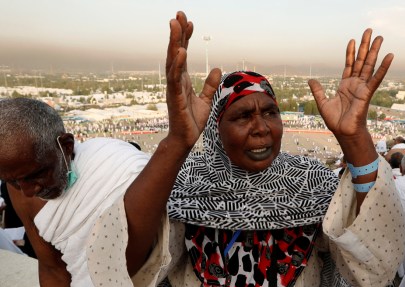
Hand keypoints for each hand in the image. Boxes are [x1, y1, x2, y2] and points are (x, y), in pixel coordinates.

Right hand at [165, 11, 220, 148]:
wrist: (185, 139)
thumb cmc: (191, 121)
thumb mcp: (205, 100)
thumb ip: (209, 85)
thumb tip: (216, 69)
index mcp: (182, 80)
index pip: (183, 54)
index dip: (185, 38)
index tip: (189, 22)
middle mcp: (176, 81)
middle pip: (175, 52)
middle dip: (177, 33)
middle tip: (179, 14)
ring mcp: (174, 88)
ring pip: (172, 61)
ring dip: (174, 43)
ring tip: (176, 25)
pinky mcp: (174, 97)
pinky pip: (175, 78)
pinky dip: (177, 64)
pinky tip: (180, 52)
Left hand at [308, 28, 392, 139]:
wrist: (343, 132)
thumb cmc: (336, 121)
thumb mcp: (323, 103)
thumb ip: (318, 91)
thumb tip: (310, 80)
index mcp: (345, 85)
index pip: (349, 64)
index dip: (350, 52)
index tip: (352, 40)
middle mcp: (355, 84)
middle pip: (361, 60)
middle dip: (364, 46)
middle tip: (369, 31)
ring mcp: (362, 87)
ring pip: (369, 65)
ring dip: (374, 51)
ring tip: (380, 37)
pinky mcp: (367, 93)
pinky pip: (376, 78)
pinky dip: (383, 67)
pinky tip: (390, 56)